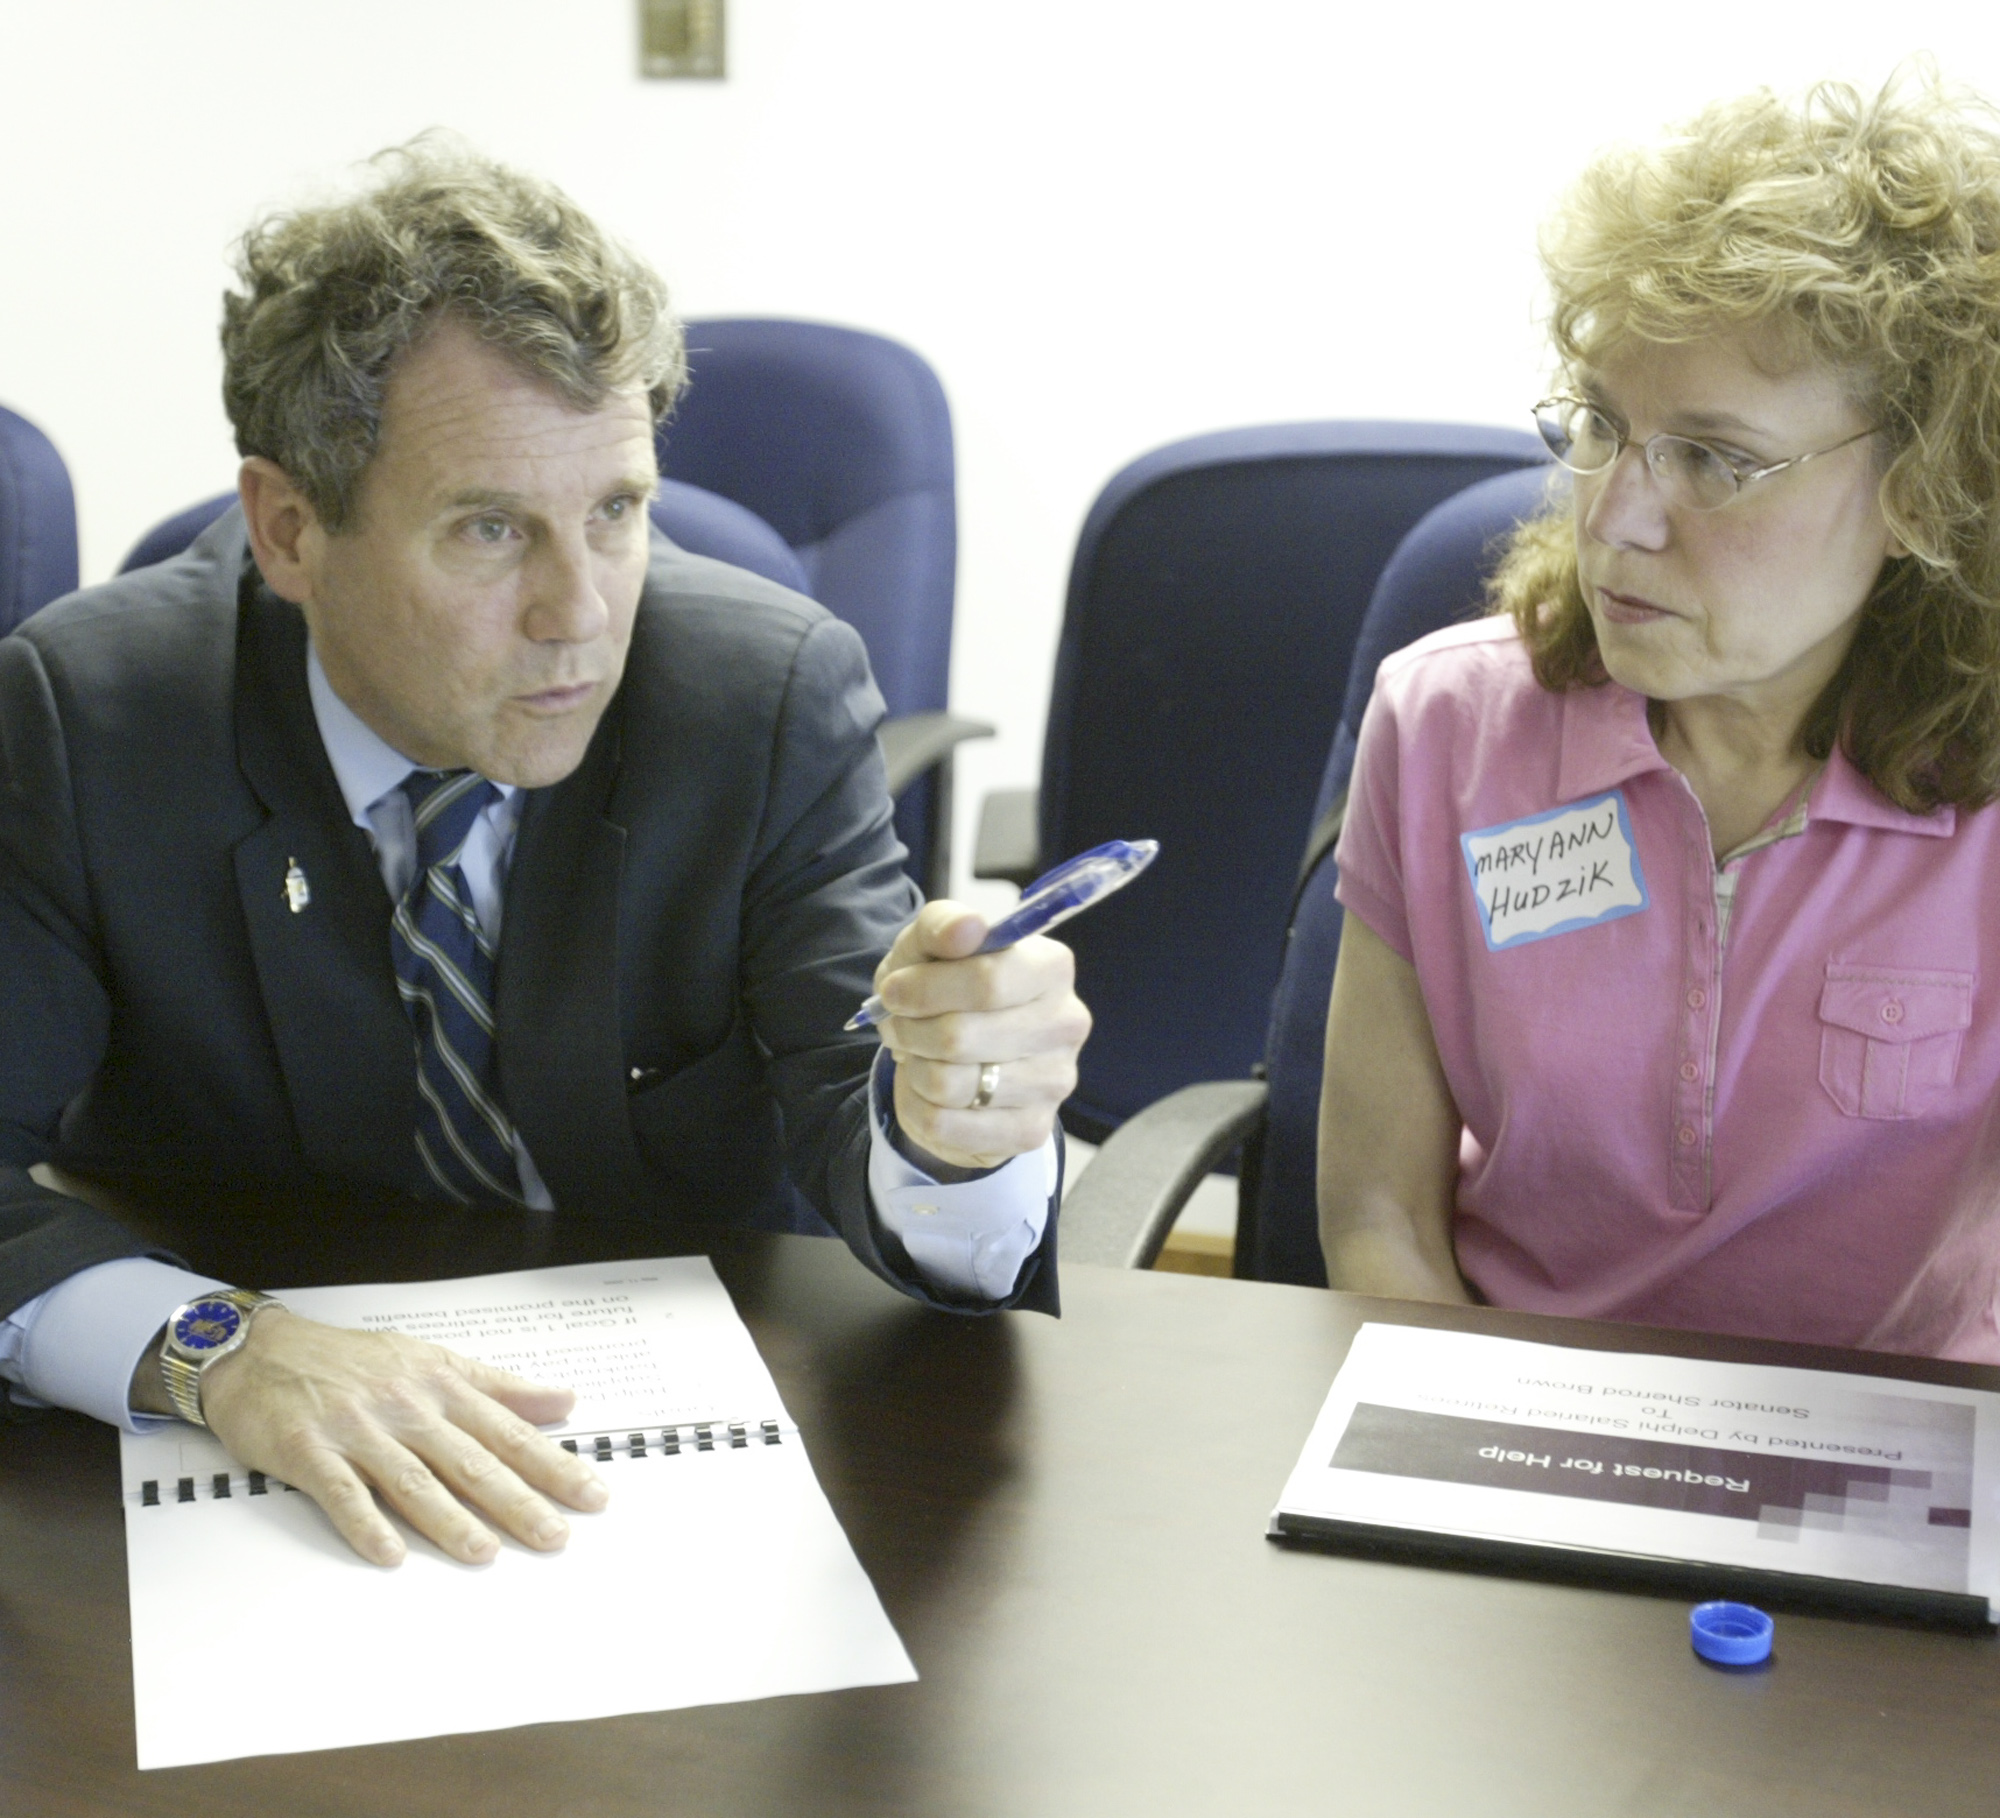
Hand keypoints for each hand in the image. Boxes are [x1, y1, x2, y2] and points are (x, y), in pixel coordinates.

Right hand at [132, 1309, 607, 1566]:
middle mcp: (406, 1407)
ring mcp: (357, 1430)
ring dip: (450, 1519)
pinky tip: (390, 1554)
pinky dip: (366, 1524)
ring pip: (413, 1480)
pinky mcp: (308, 1451)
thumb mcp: (432, 1360)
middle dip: (517, 1500)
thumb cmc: (352, 1361)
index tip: (591, 1494)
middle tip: (555, 1536)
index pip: (508, 1431)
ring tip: (485, 1552)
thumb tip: (564, 1400)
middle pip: (470, 1459)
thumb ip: (498, 1386)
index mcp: (440, 1387)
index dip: (552, 1464)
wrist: (263, 1350)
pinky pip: (341, 1492)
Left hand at [873, 899, 1090, 1171]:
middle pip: (961, 1036)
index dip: (925, 989)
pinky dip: (918, 1105)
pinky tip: (925, 1090)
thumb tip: (968, 927)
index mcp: (1051, 968)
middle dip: (911, 1030)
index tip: (894, 990)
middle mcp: (1066, 1024)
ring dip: (914, 1067)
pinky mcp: (1032, 1129)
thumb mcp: (930, 946)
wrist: (951, 1054)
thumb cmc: (944, 988)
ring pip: (950, 1084)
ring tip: (915, 1053)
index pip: (988, 982)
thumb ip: (944, 924)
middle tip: (899, 1024)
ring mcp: (1055, 1082)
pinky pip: (947, 1125)